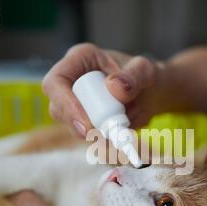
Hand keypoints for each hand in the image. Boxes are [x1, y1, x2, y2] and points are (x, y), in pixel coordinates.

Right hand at [42, 43, 164, 134]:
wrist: (150, 94)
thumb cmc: (144, 75)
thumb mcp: (145, 71)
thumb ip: (134, 76)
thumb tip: (114, 87)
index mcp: (80, 59)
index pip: (56, 82)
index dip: (66, 104)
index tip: (87, 124)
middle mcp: (71, 82)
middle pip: (58, 109)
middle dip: (82, 126)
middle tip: (109, 134)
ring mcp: (75, 104)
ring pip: (72, 127)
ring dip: (97, 136)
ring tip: (124, 132)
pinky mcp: (83, 122)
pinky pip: (87, 139)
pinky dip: (105, 144)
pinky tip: (123, 141)